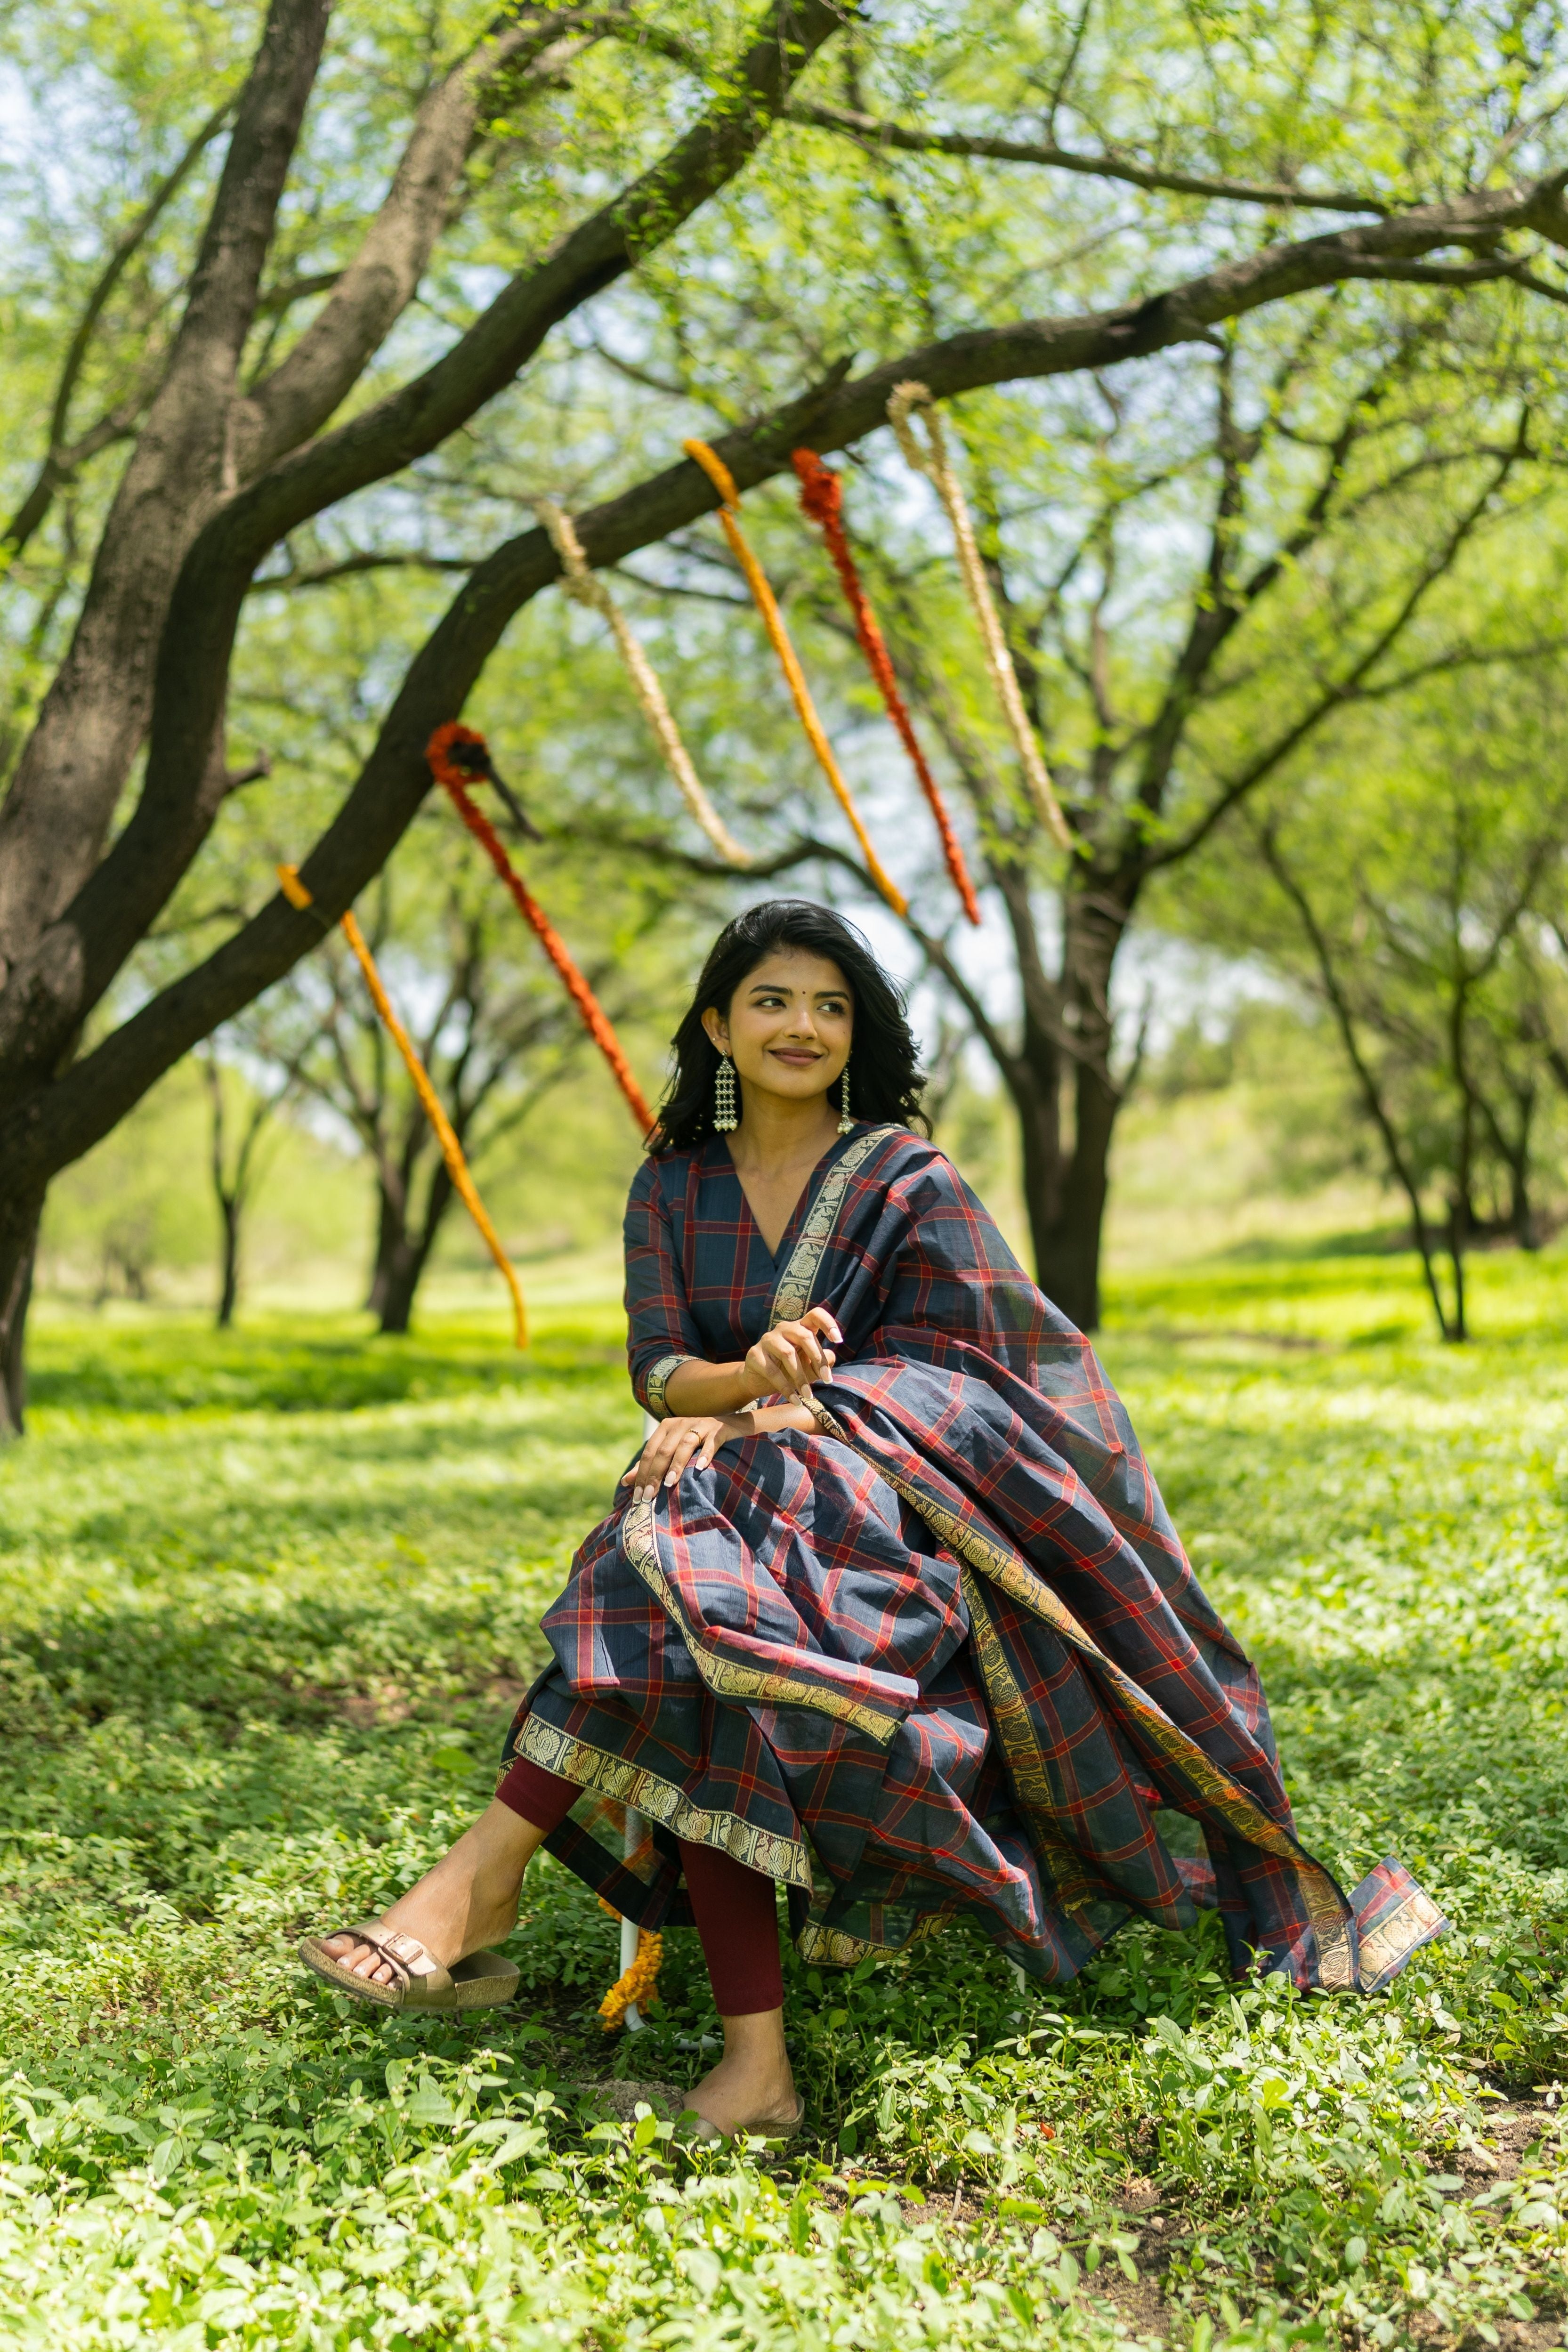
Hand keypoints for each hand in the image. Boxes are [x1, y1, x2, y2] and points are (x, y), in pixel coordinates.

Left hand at [620, 1413, 745, 1501]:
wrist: (730, 1426)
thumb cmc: (696, 1442)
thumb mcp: (671, 1449)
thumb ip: (650, 1464)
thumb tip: (625, 1482)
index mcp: (666, 1428)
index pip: (649, 1452)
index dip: (641, 1474)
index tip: (637, 1497)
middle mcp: (680, 1424)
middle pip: (663, 1450)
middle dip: (654, 1474)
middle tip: (649, 1497)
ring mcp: (700, 1425)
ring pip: (684, 1445)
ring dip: (676, 1464)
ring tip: (669, 1484)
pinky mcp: (719, 1429)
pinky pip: (711, 1442)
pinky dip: (705, 1454)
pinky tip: (699, 1467)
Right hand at [741, 1306, 842, 1402]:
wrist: (758, 1382)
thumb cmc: (788, 1371)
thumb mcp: (809, 1367)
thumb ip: (822, 1362)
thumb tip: (832, 1358)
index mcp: (799, 1328)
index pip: (815, 1315)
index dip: (828, 1323)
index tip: (838, 1341)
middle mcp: (783, 1329)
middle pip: (804, 1335)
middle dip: (818, 1359)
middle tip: (827, 1380)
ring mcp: (767, 1340)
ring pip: (788, 1353)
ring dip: (801, 1377)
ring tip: (809, 1395)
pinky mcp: (754, 1355)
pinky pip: (772, 1371)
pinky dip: (785, 1388)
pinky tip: (795, 1400)